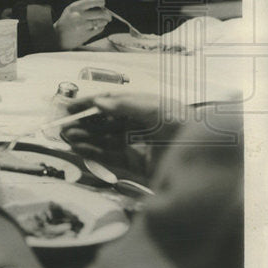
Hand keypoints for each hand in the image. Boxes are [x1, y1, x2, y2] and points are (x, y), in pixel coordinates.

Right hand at [54, 0, 111, 49]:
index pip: (95, 1)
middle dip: (107, 14)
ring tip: (101, 21)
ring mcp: (82, 26)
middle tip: (108, 16)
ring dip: (104, 21)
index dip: (101, 2)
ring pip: (102, 21)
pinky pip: (99, 29)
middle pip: (101, 13)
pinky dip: (100, 28)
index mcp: (75, 7)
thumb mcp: (73, 9)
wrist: (58, 36)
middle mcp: (78, 16)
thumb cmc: (67, 20)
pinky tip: (95, 27)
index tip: (102, 4)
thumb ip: (85, 2)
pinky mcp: (85, 35)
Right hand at [61, 92, 184, 179]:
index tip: (70, 106)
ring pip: (103, 140)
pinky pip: (109, 157)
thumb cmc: (183, 127)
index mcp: (144, 108)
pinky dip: (93, 153)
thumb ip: (126, 105)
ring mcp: (135, 146)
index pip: (111, 103)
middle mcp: (137, 126)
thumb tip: (99, 101)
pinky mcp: (135, 166)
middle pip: (104, 123)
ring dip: (84, 138)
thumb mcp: (156, 109)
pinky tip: (79, 148)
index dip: (90, 104)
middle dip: (83, 124)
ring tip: (67, 137)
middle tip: (63, 125)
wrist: (205, 161)